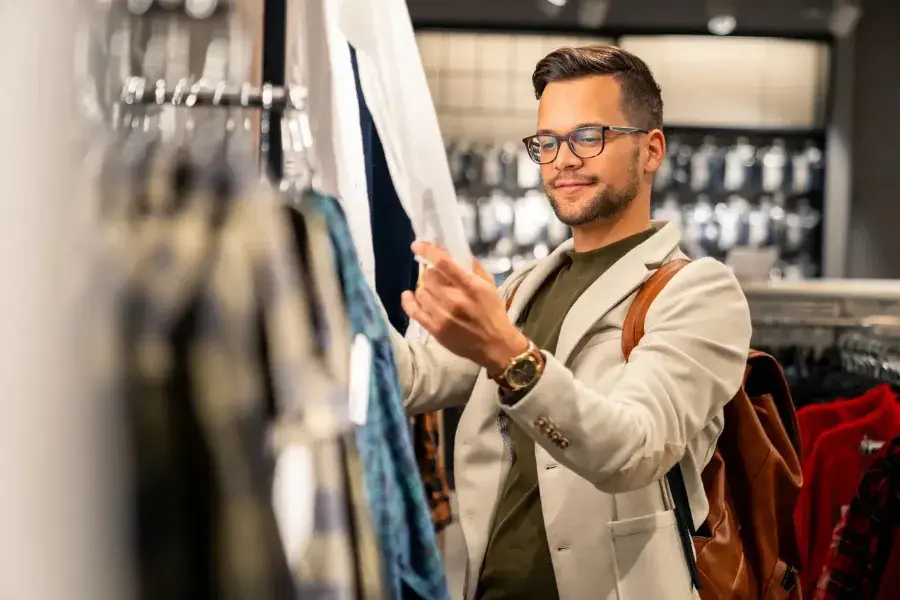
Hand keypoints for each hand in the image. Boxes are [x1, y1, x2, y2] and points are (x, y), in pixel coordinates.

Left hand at [401, 241, 528, 373]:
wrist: (495, 345)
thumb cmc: (493, 312)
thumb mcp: (489, 285)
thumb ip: (472, 267)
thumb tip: (452, 250)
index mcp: (471, 287)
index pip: (443, 263)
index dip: (427, 250)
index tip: (417, 245)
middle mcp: (455, 300)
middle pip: (428, 277)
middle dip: (430, 274)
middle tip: (437, 278)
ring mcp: (443, 316)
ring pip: (420, 292)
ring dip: (424, 288)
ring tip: (432, 291)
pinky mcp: (435, 329)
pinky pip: (413, 311)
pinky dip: (408, 301)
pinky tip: (409, 295)